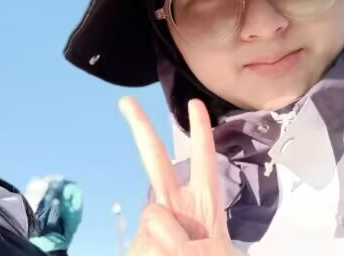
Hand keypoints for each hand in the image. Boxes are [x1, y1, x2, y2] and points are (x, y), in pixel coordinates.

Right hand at [119, 97, 242, 255]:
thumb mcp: (217, 253)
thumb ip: (186, 238)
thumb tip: (154, 222)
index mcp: (205, 204)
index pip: (203, 159)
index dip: (200, 130)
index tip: (195, 103)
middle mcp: (177, 209)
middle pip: (156, 161)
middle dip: (141, 129)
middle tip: (126, 102)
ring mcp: (155, 226)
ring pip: (152, 216)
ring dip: (169, 242)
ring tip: (179, 254)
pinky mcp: (137, 245)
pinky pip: (141, 243)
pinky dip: (151, 253)